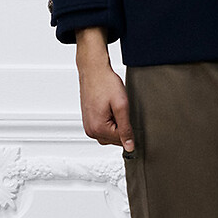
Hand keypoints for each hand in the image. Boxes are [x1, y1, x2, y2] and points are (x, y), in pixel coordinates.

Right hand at [75, 28, 134, 148]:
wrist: (94, 70)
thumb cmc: (106, 83)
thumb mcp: (121, 106)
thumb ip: (125, 129)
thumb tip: (129, 147)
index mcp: (98, 129)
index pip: (121, 141)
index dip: (129, 128)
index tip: (129, 115)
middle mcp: (90, 130)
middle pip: (114, 140)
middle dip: (122, 128)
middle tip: (122, 110)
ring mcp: (88, 126)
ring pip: (109, 135)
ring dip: (116, 126)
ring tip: (115, 108)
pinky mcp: (89, 120)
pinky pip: (103, 129)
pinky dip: (110, 123)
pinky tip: (111, 109)